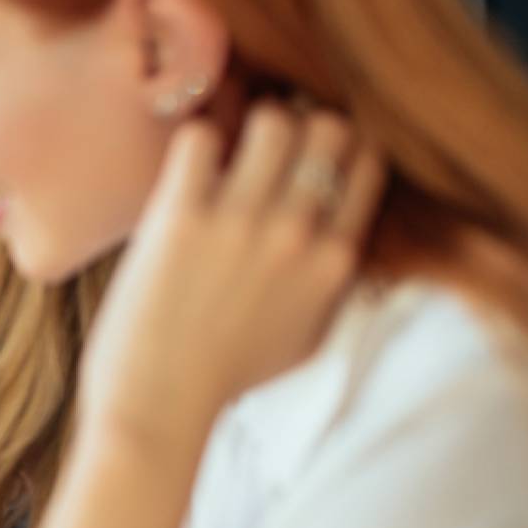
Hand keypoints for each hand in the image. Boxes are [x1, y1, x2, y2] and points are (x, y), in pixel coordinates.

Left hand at [80, 106, 385, 445]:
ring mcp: (240, 222)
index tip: (308, 154)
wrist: (159, 406)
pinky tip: (184, 171)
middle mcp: (297, 234)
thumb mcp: (307, 336)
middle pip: (328, 127)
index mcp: (335, 261)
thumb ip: (330, 283)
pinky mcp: (180, 218)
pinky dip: (193, 141)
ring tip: (225, 153)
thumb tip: (338, 241)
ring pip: (272, 120)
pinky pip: (198, 138)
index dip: (339, 146)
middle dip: (300, 124)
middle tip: (265, 145)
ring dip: (248, 124)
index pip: (368, 163)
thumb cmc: (226, 377)